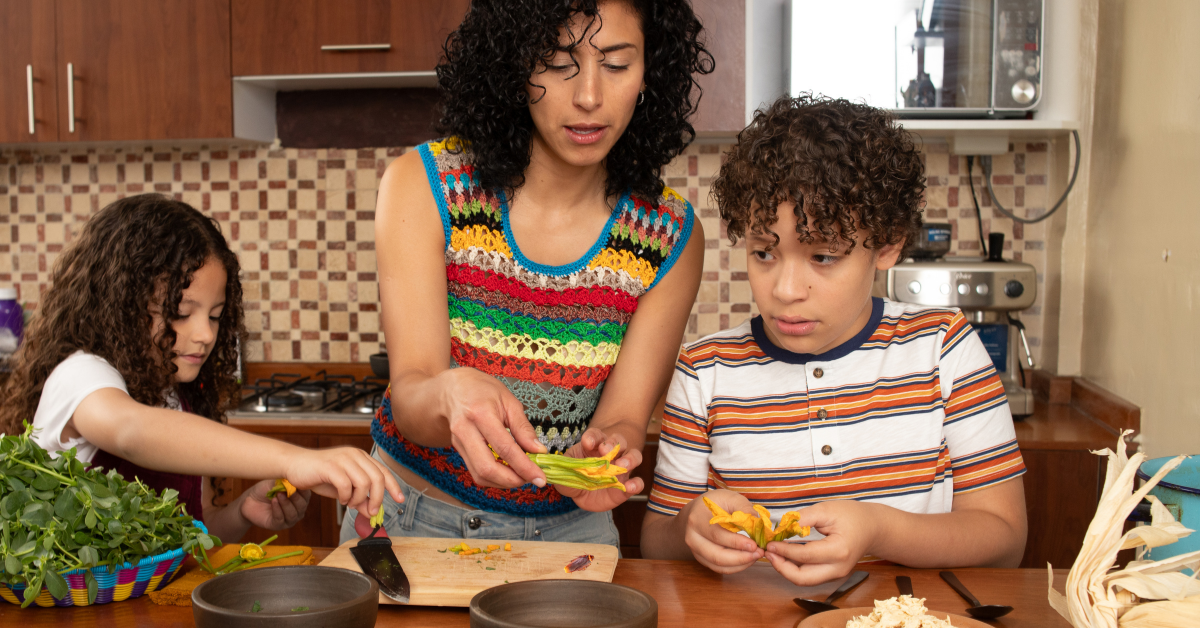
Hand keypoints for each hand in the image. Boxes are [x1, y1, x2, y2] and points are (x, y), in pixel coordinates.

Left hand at [238, 479, 311, 530]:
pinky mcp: (277, 525)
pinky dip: (277, 509)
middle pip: (302, 506)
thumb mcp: (276, 482)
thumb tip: (294, 478)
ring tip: (278, 495)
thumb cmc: (265, 490)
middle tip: (288, 489)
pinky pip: (280, 519)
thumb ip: (286, 481)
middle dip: (295, 497)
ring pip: (292, 514)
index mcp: (299, 499)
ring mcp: (288, 519)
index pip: (306, 495)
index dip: (304, 489)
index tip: (298, 481)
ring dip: (286, 504)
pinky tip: (273, 501)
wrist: (249, 500)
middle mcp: (297, 510)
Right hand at [282, 447, 402, 519]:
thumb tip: (371, 512)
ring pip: (364, 482)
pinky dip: (346, 496)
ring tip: (350, 503)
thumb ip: (359, 498)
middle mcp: (354, 455)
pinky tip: (341, 499)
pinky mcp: (330, 466)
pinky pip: (346, 484)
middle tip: (371, 511)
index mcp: (360, 457)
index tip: (400, 499)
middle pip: (377, 478)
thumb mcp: (344, 489)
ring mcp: (343, 459)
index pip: (383, 471)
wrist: (295, 465)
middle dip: (377, 498)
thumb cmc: (320, 476)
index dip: (394, 486)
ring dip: (359, 499)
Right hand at [440, 367, 546, 488]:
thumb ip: (523, 428)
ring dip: (503, 482)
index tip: (541, 478)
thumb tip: (539, 451)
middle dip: (512, 480)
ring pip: (479, 475)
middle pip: (487, 468)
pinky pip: (476, 472)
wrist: (455, 389)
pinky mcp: (458, 450)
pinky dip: (494, 478)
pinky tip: (508, 472)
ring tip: (522, 475)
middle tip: (531, 479)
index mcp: (480, 414)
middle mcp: (465, 431)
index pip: (505, 448)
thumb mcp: (509, 401)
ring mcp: (459, 443)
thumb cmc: (484, 391)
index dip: (524, 467)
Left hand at [554, 428, 643, 511]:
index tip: (587, 441)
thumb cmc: (577, 476)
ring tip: (622, 465)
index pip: (595, 435)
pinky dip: (636, 483)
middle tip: (606, 450)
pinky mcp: (627, 484)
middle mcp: (611, 453)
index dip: (592, 437)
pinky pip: (637, 481)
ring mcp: (622, 468)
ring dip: (629, 458)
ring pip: (633, 455)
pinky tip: (631, 487)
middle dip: (612, 443)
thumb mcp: (566, 474)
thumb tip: (549, 474)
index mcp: (593, 446)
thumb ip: (562, 474)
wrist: (587, 493)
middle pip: (617, 441)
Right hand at [684, 489, 764, 572]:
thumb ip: (743, 507)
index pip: (717, 535)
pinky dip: (735, 567)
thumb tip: (757, 522)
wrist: (697, 511)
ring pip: (718, 565)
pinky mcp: (701, 558)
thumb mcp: (729, 497)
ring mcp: (695, 550)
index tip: (754, 545)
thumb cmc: (715, 504)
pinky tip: (747, 560)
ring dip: (740, 564)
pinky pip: (719, 569)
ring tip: (756, 556)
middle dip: (740, 557)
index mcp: (697, 519)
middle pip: (716, 555)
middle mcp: (692, 537)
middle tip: (759, 553)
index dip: (736, 543)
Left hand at [764, 500, 879, 585]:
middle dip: (781, 568)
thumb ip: (803, 518)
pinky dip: (795, 569)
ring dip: (786, 570)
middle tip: (768, 553)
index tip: (770, 543)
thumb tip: (780, 527)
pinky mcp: (832, 574)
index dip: (784, 550)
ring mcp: (836, 574)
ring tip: (774, 554)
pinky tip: (785, 556)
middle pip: (803, 578)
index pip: (805, 556)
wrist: (872, 527)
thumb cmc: (852, 516)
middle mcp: (838, 568)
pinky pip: (810, 576)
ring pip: (805, 581)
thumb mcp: (826, 510)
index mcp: (839, 551)